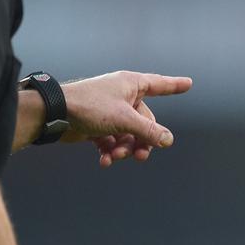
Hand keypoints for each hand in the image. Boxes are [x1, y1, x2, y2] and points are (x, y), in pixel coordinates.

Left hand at [58, 71, 191, 166]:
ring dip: (124, 148)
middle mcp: (122, 96)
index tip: (189, 83)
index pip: (159, 84)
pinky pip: (112, 140)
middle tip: (140, 156)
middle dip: (141, 140)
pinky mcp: (97, 125)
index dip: (174, 85)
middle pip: (144, 121)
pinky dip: (110, 151)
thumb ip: (148, 131)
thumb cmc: (90, 107)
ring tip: (115, 157)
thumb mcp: (124, 119)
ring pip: (128, 134)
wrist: (54, 114)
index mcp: (131, 85)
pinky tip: (105, 161)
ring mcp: (109, 111)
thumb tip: (168, 140)